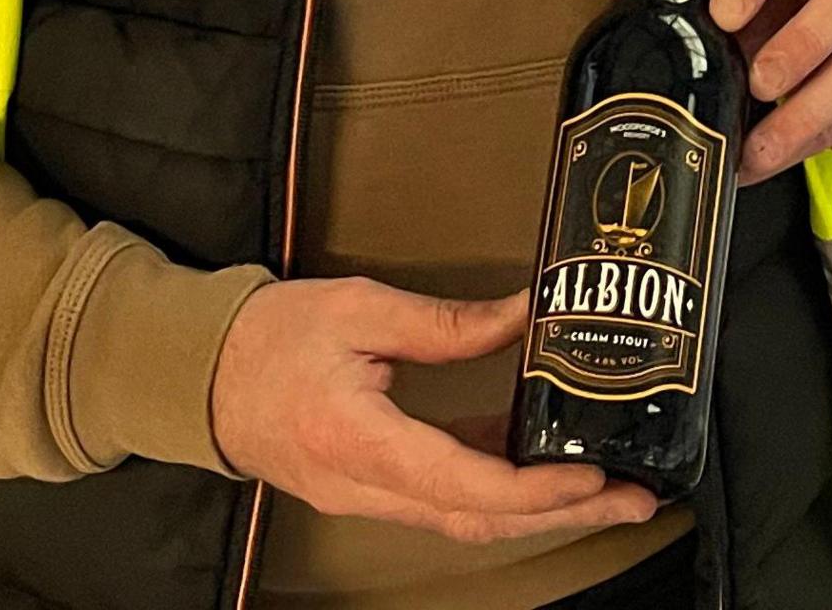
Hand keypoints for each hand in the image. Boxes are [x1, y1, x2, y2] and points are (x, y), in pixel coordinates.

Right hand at [208, 279, 656, 544]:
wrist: (196, 377)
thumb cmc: (264, 341)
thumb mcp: (358, 310)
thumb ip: (446, 321)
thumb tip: (526, 314)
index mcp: (362, 443)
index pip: (465, 485)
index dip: (538, 488)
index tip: (593, 473)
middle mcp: (367, 488)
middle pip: (480, 521)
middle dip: (565, 515)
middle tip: (635, 498)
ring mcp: (367, 497)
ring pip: (466, 520)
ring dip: (540, 510)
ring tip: (607, 489)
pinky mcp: (369, 488)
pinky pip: (443, 501)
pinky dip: (498, 491)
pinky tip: (540, 464)